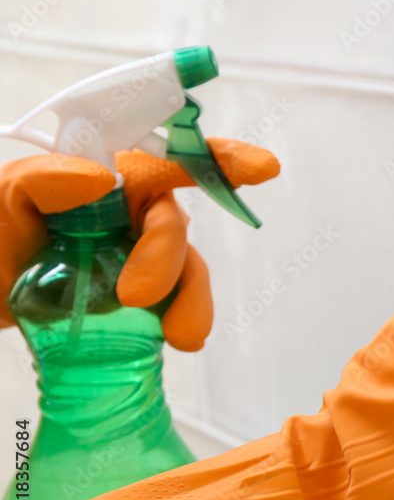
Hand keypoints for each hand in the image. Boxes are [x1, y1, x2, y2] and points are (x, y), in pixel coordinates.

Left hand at [0, 138, 279, 349]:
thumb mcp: (1, 201)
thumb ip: (43, 181)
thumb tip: (103, 178)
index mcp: (105, 179)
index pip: (169, 160)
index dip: (219, 160)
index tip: (262, 169)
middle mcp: (130, 214)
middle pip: (174, 227)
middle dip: (168, 259)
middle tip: (137, 296)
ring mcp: (136, 257)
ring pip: (185, 269)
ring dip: (191, 298)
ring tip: (181, 336)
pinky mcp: (138, 298)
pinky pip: (176, 303)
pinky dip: (187, 318)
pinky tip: (183, 339)